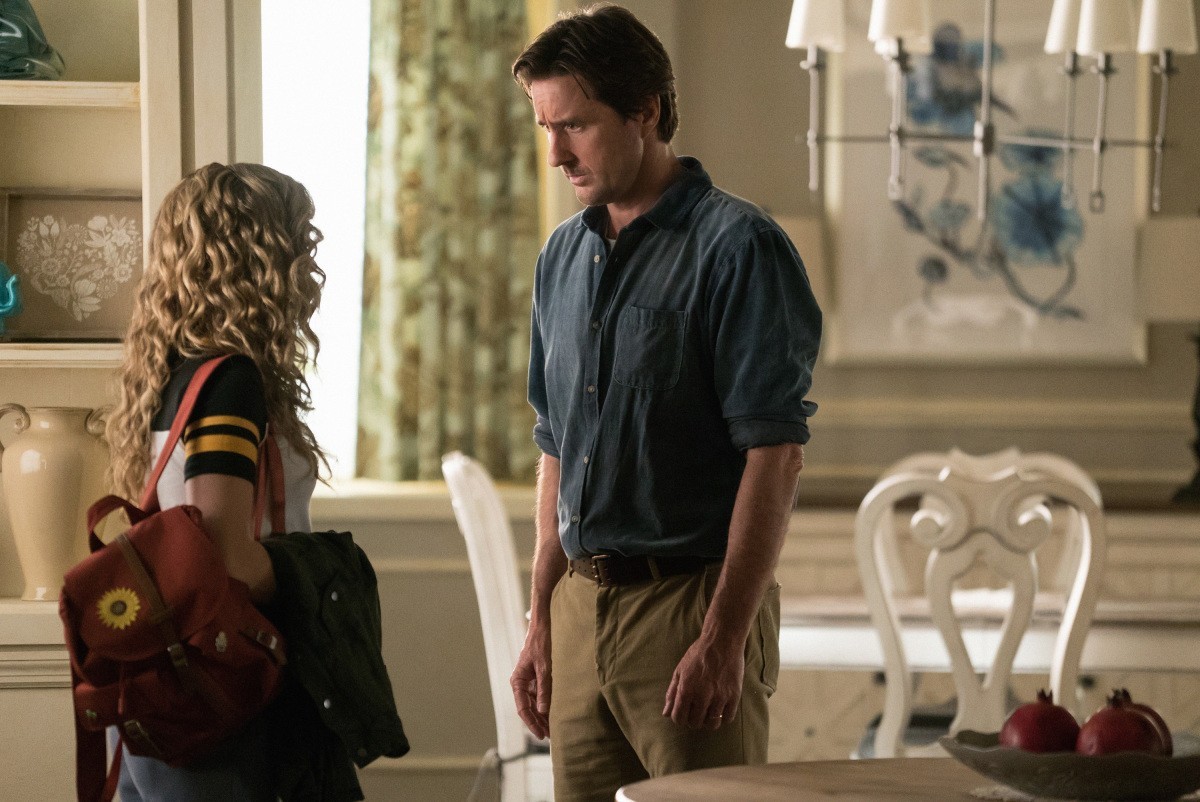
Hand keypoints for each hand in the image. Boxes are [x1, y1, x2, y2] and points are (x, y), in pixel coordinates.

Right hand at [510, 625, 551, 739]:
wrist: (543, 627)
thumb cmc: (541, 644)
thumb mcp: (544, 667)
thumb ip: (544, 689)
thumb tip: (543, 710)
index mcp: (517, 681)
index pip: (523, 708)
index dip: (532, 723)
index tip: (541, 734)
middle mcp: (521, 684)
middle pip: (528, 709)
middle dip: (538, 723)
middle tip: (550, 736)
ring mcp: (528, 682)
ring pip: (534, 705)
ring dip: (542, 716)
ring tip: (553, 729)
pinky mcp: (536, 679)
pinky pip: (540, 696)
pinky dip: (546, 706)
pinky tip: (554, 714)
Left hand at [663, 637, 743, 730]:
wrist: (722, 641)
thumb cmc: (698, 654)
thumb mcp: (680, 670)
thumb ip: (672, 693)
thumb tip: (666, 713)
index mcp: (686, 689)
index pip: (679, 718)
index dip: (679, 718)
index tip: (684, 714)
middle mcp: (702, 696)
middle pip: (695, 723)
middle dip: (694, 719)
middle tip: (697, 710)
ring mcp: (720, 697)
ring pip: (712, 724)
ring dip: (709, 720)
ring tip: (709, 710)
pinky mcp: (734, 696)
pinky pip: (728, 718)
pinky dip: (723, 716)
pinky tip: (721, 707)